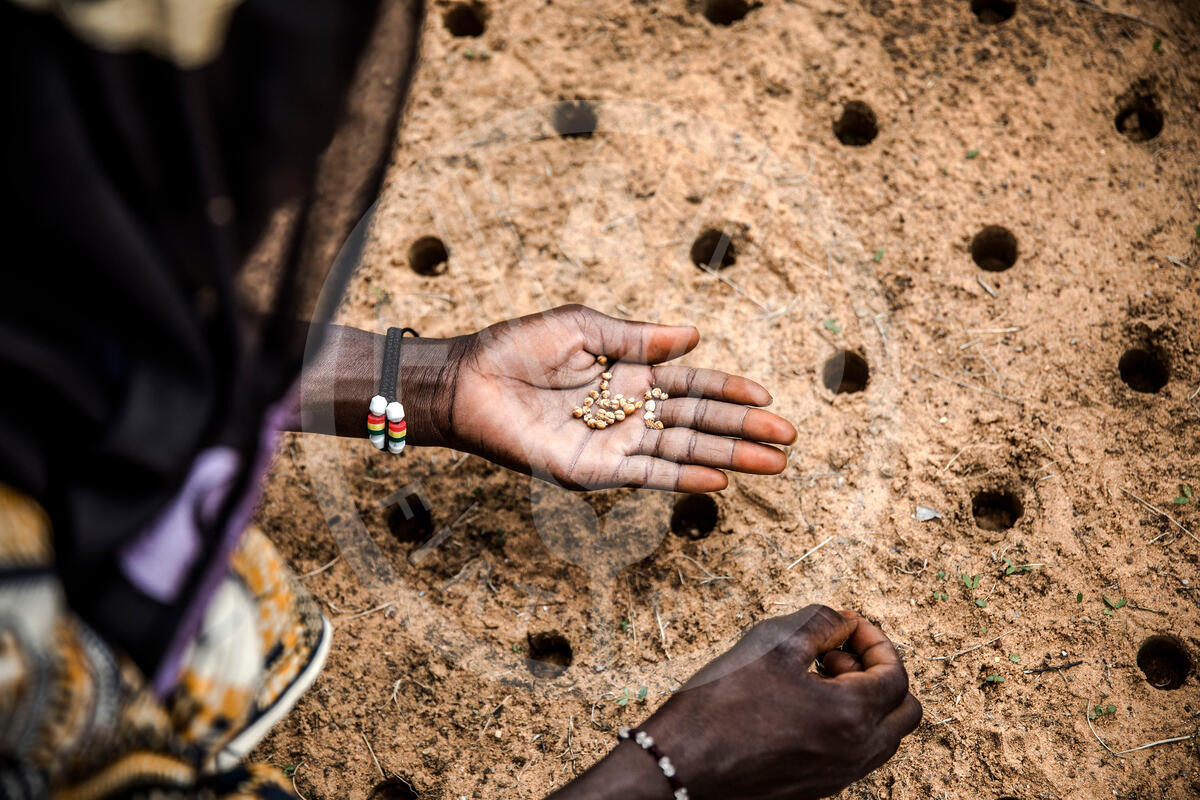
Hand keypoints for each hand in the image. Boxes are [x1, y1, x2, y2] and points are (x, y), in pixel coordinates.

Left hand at [430, 304, 796, 491]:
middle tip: (790, 441)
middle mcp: (628, 413)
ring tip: (773, 466)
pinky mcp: (592, 470)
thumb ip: (638, 339)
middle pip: (698, 424)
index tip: (768, 399)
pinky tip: (717, 480)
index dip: (731, 393)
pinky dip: (681, 479)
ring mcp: (613, 445)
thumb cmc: (518, 347)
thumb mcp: (584, 328)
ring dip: (728, 458)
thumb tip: (696, 336)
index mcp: (629, 375)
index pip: (692, 386)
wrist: (469, 381)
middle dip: (744, 431)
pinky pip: (645, 476)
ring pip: (682, 453)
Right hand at [634, 606, 919, 799]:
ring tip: (814, 678)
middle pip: (903, 711)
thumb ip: (821, 623)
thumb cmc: (723, 704)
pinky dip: (845, 725)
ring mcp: (837, 777)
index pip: (894, 673)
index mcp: (851, 716)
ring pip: (881, 737)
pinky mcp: (815, 788)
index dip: (874, 640)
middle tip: (837, 655)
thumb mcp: (773, 642)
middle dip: (879, 672)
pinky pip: (853, 755)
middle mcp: (854, 754)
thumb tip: (845, 622)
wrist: (682, 765)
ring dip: (863, 700)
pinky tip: (800, 706)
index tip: (847, 627)